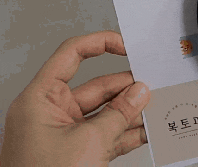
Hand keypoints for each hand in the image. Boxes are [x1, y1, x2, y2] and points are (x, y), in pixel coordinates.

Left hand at [0, 30, 150, 166]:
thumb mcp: (88, 143)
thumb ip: (119, 113)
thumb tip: (140, 92)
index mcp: (41, 99)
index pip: (72, 54)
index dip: (102, 43)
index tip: (128, 46)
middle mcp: (52, 112)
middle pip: (97, 85)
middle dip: (127, 87)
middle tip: (153, 85)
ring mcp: (66, 134)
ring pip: (106, 111)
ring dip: (131, 111)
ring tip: (155, 107)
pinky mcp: (78, 153)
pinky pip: (107, 133)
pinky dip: (127, 132)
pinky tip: (147, 129)